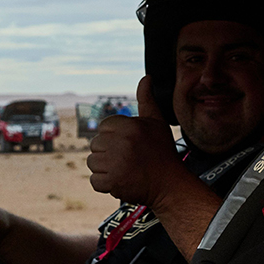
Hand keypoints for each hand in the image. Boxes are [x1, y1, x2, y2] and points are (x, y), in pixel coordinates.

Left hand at [86, 84, 185, 204]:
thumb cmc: (163, 152)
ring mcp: (116, 163)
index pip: (104, 127)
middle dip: (108, 153)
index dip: (114, 137)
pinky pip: (95, 181)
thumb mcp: (157, 122)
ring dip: (105, 168)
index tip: (129, 145)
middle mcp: (121, 142)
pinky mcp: (113, 182)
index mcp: (129, 126)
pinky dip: (105, 184)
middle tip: (128, 158)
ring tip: (124, 169)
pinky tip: (121, 180)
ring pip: (93, 163)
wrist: (171, 184)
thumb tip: (146, 78)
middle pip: (95, 145)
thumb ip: (146, 99)